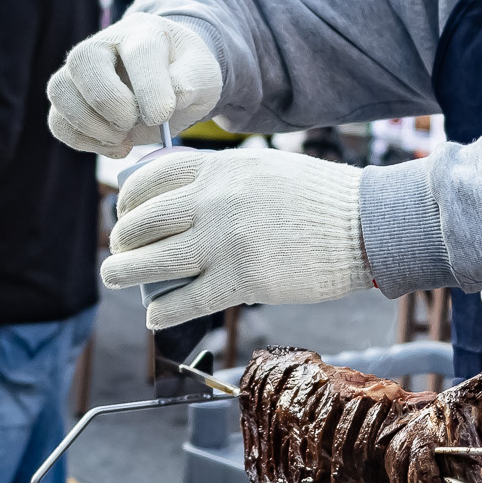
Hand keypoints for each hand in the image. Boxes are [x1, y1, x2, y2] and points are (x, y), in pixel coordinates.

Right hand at [46, 13, 222, 157]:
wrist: (170, 79)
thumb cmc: (185, 73)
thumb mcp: (203, 74)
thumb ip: (191, 81)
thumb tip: (169, 100)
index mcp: (143, 32)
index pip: (139, 52)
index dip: (149, 88)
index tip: (162, 117)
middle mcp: (103, 44)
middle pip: (83, 61)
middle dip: (109, 102)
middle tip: (133, 122)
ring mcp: (79, 71)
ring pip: (60, 91)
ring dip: (92, 125)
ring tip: (124, 137)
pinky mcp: (70, 99)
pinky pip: (57, 121)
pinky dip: (82, 141)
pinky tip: (114, 145)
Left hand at [101, 148, 367, 328]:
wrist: (365, 225)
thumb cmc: (319, 199)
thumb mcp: (264, 166)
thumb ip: (222, 176)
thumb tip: (181, 194)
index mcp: (222, 167)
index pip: (153, 177)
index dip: (128, 198)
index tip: (123, 213)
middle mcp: (217, 200)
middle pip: (145, 221)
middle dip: (122, 239)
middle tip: (118, 252)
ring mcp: (228, 240)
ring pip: (154, 260)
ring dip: (124, 272)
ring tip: (116, 278)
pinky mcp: (244, 279)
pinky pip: (187, 299)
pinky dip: (162, 311)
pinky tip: (153, 316)